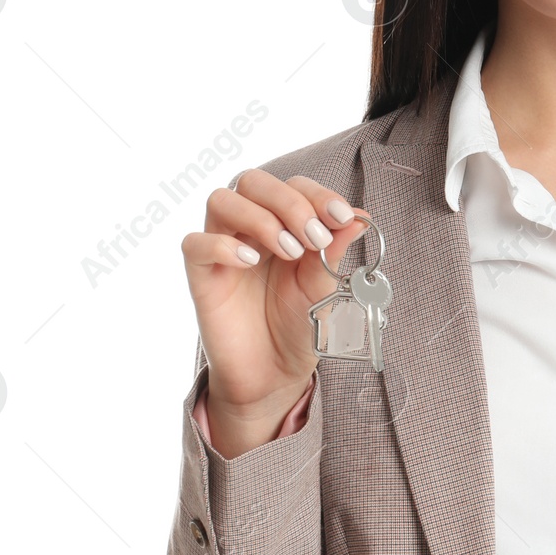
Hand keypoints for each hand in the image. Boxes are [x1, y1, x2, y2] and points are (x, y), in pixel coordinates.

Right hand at [181, 170, 371, 437]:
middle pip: (254, 181)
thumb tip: (360, 217)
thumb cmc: (298, 324)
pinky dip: (223, 245)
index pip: (294, 185)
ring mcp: (223, 248)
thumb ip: (335, 251)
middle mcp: (250, 228)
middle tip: (313, 237)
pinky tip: (250, 261)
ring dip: (261, 219)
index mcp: (284, 224)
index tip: (341, 217)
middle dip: (288, 202)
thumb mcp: (324, 287)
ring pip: (222, 200)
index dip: (317, 194)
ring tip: (288, 252)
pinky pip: (195, 243)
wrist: (274, 373)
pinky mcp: (201, 275)